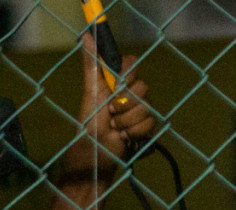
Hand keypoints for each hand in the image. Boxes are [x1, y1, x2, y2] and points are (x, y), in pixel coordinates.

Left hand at [68, 34, 155, 176]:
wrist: (96, 148)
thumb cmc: (91, 119)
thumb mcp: (90, 89)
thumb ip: (91, 62)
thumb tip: (86, 35)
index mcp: (119, 79)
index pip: (133, 64)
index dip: (128, 75)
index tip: (117, 84)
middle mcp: (132, 92)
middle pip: (143, 88)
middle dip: (124, 103)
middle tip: (110, 110)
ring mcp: (141, 109)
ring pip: (146, 108)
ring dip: (127, 120)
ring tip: (115, 126)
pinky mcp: (147, 126)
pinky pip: (150, 123)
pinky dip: (134, 131)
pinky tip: (124, 136)